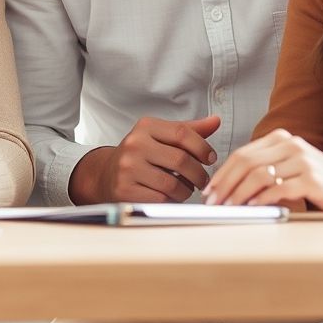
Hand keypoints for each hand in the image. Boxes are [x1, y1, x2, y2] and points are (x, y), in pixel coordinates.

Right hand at [69, 114, 220, 203]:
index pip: (182, 133)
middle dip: (199, 174)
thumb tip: (215, 121)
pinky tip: (170, 196)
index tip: (210, 158)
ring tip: (185, 188)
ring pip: (173, 184)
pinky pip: (161, 199)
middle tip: (202, 179)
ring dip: (186, 190)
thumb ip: (189, 130)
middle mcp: (134, 144)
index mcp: (145, 126)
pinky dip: (171, 200)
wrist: (106, 174)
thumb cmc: (141, 155)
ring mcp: (128, 168)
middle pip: (181, 160)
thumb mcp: (162, 137)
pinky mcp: (125, 190)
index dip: (202, 147)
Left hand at [203, 128, 322, 215]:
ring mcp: (302, 161)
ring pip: (258, 176)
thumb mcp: (291, 167)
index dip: (222, 173)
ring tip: (227, 208)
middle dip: (225, 184)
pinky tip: (251, 208)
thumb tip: (230, 187)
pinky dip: (260, 199)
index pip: (242, 154)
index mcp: (282, 139)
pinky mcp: (312, 179)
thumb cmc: (321, 181)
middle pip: (246, 162)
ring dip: (238, 194)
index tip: (209, 191)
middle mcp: (290, 145)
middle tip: (212, 202)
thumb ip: (266, 169)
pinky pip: (278, 189)